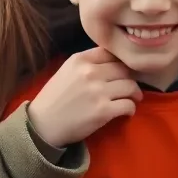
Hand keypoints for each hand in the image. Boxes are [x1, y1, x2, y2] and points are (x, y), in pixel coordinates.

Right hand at [27, 48, 141, 147]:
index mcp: (80, 59)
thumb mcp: (67, 70)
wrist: (42, 125)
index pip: (112, 52)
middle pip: (125, 69)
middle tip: (131, 85)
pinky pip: (128, 105)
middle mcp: (90, 72)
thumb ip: (89, 62)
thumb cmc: (55, 97)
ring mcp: (98, 91)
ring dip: (135, 93)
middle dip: (131, 78)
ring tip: (133, 98)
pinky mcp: (103, 111)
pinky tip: (127, 111)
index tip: (125, 69)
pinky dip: (131, 108)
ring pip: (131, 86)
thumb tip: (116, 60)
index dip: (122, 61)